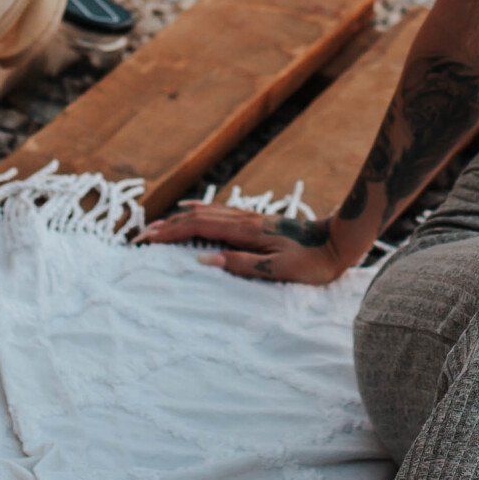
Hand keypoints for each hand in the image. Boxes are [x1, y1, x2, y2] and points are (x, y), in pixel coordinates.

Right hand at [139, 201, 351, 283]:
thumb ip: (240, 264)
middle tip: (140, 236)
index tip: (145, 240)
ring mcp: (250, 218)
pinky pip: (219, 212)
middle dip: (166, 226)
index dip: (168, 233)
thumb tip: (203, 261)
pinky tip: (193, 210)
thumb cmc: (311, 262)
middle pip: (196, 218)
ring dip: (179, 219)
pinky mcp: (256, 221)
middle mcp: (244, 220)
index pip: (197, 228)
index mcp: (244, 232)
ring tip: (157, 224)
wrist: (338, 241)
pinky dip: (199, 211)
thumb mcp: (277, 270)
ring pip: (206, 213)